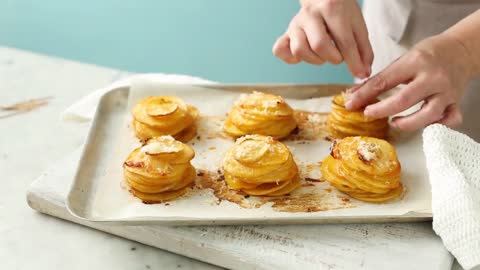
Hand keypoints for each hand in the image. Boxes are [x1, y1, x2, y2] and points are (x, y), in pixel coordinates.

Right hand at [272, 0, 372, 77]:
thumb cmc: (341, 12)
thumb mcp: (357, 25)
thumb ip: (363, 49)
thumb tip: (364, 73)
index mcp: (332, 7)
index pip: (344, 41)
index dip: (354, 62)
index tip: (360, 73)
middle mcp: (310, 14)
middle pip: (319, 46)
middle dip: (333, 58)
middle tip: (338, 56)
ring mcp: (295, 24)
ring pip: (299, 50)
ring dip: (314, 59)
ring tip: (322, 54)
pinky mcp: (286, 33)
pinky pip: (280, 50)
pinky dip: (291, 58)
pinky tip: (304, 54)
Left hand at [346, 34, 473, 130]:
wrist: (462, 50)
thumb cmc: (428, 54)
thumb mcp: (402, 59)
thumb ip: (379, 78)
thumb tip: (353, 94)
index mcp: (415, 62)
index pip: (385, 81)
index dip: (365, 95)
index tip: (351, 104)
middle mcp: (433, 77)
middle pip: (404, 100)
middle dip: (382, 110)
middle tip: (368, 114)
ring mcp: (447, 92)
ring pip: (428, 114)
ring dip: (407, 123)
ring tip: (394, 123)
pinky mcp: (456, 102)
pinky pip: (449, 120)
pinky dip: (436, 126)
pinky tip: (424, 125)